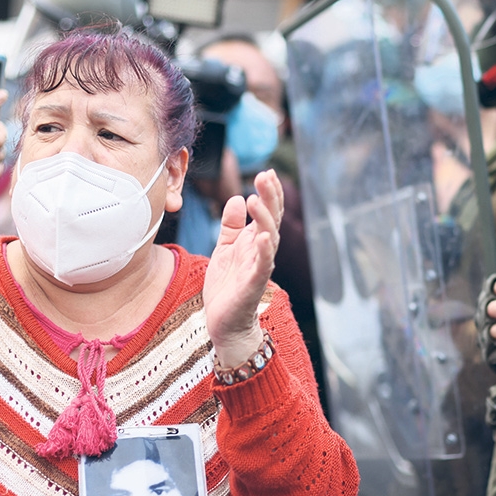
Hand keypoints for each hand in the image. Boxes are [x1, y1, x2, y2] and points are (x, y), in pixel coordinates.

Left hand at [203, 169, 284, 367]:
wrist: (225, 323)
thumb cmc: (227, 287)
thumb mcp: (224, 249)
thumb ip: (230, 225)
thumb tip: (236, 198)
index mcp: (254, 242)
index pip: (267, 212)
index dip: (268, 192)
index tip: (265, 171)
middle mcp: (261, 251)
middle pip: (271, 219)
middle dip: (270, 197)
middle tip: (264, 175)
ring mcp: (259, 267)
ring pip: (269, 238)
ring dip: (265, 218)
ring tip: (256, 198)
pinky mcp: (253, 284)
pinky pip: (263, 265)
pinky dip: (265, 250)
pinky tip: (262, 235)